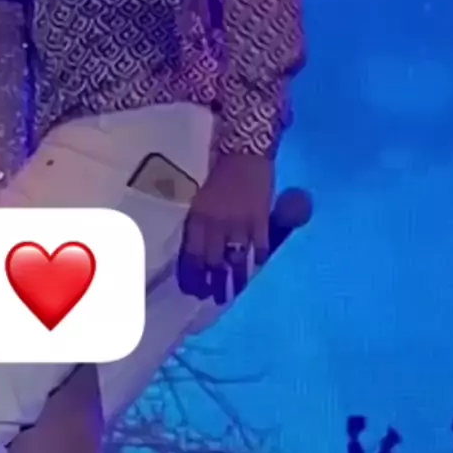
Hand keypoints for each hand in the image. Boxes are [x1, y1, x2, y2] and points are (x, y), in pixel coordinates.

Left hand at [179, 152, 273, 300]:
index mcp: (198, 218)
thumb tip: (196, 252)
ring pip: (236, 259)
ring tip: (234, 292)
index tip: (193, 291)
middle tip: (213, 298)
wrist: (244, 154)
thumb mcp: (199, 200)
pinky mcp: (261, 219)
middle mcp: (217, 224)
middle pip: (213, 262)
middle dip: (213, 284)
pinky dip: (258, 258)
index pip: (192, 255)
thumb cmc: (218, 176)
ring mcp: (240, 223)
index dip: (192, 276)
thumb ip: (198, 224)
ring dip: (235, 279)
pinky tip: (256, 266)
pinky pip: (260, 246)